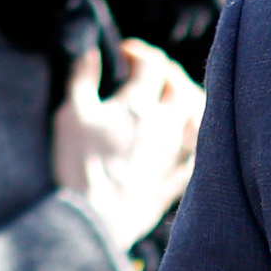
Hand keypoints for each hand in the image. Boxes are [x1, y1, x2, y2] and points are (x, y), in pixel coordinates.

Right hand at [53, 38, 201, 252]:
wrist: (94, 221)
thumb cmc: (78, 166)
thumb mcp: (70, 115)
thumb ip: (82, 78)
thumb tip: (90, 50)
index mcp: (138, 104)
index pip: (153, 62)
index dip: (140, 52)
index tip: (125, 55)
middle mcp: (165, 125)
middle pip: (182, 86)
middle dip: (168, 73)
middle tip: (151, 75)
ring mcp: (175, 154)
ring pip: (199, 117)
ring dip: (190, 102)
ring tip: (176, 101)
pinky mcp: (176, 181)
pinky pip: (198, 156)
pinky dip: (198, 141)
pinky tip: (187, 139)